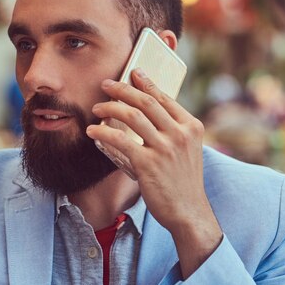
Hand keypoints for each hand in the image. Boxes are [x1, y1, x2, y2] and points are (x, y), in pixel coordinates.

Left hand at [86, 68, 221, 277]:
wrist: (189, 211)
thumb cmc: (184, 182)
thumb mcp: (187, 151)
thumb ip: (171, 132)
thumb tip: (143, 115)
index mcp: (191, 127)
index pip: (165, 98)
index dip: (147, 83)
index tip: (133, 73)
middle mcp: (180, 133)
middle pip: (147, 101)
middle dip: (123, 89)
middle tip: (106, 85)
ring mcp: (165, 148)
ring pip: (133, 115)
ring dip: (110, 107)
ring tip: (96, 108)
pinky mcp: (148, 163)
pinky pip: (120, 140)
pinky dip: (103, 132)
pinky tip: (93, 131)